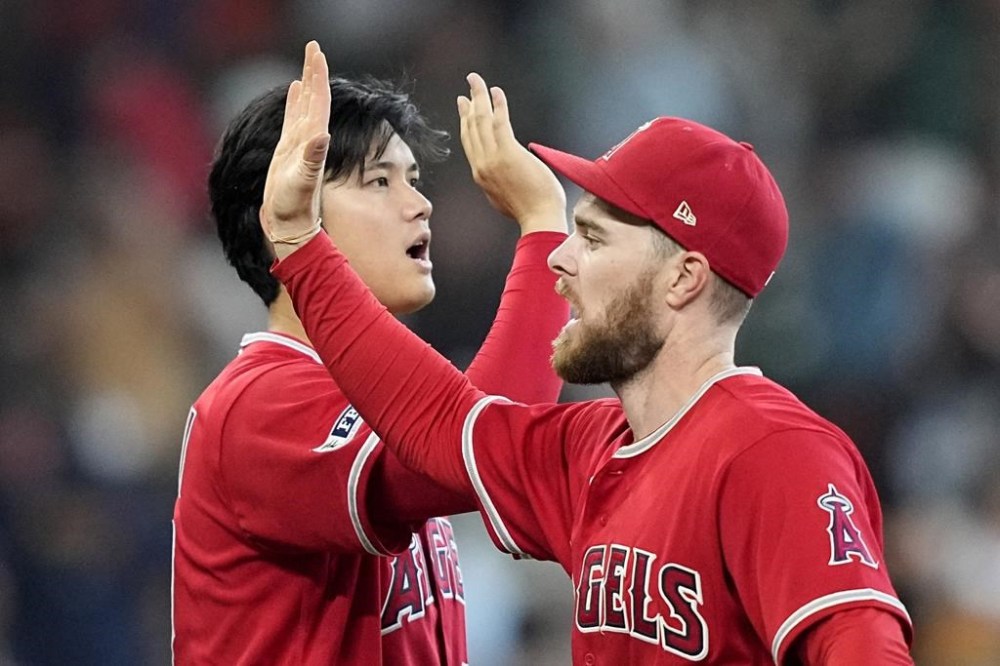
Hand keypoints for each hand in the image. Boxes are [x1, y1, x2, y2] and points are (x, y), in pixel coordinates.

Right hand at [260, 41, 331, 258]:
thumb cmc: (292, 207)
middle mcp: (310, 139)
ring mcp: (300, 143)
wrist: (289, 223)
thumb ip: (311, 159)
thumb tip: (322, 135)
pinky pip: (294, 118)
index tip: (318, 51)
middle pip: (314, 98)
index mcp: (314, 139)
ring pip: (306, 106)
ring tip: (308, 65)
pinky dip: (296, 102)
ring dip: (307, 84)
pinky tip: (297, 90)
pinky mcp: (289, 151)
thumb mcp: (302, 182)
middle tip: (313, 47)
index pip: (319, 100)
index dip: (318, 75)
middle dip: (314, 72)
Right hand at [458, 73, 566, 234]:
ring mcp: (493, 160)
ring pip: (480, 121)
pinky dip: (497, 105)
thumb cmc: (532, 212)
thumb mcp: (506, 197)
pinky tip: (496, 92)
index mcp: (481, 176)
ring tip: (476, 80)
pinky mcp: (508, 153)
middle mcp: (481, 166)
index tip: (465, 105)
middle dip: (469, 103)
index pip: (469, 142)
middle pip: (470, 128)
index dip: (465, 121)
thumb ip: (500, 182)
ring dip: (479, 96)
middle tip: (470, 85)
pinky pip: (499, 122)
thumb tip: (505, 172)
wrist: (540, 220)